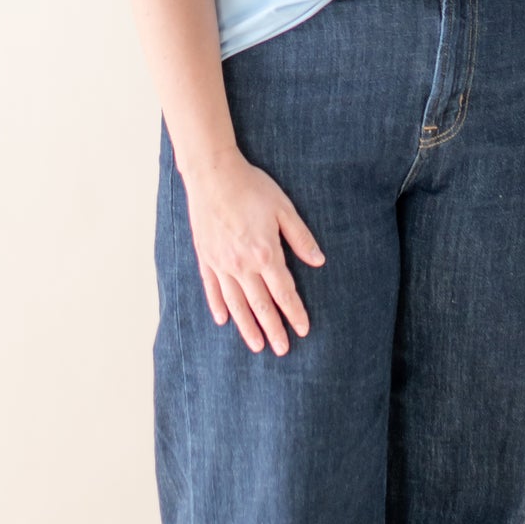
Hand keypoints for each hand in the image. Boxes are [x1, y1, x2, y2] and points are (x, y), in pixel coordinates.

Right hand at [180, 148, 324, 353]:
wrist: (212, 174)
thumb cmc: (251, 187)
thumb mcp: (284, 209)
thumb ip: (300, 238)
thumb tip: (318, 261)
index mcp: (265, 254)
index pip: (284, 292)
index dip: (295, 313)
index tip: (304, 329)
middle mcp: (242, 265)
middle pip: (260, 305)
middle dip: (273, 329)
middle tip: (282, 349)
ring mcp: (221, 263)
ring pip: (236, 303)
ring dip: (247, 327)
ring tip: (256, 346)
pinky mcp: (205, 257)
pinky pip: (212, 288)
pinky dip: (218, 306)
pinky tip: (223, 320)